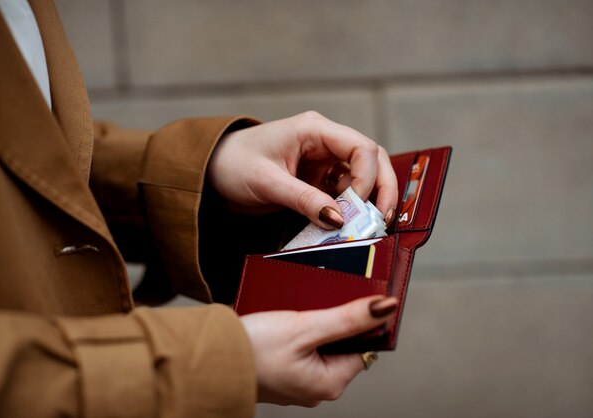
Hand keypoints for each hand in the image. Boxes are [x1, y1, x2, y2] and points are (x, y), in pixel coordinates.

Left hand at [208, 112, 398, 227]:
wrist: (212, 171)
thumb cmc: (233, 164)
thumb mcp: (267, 183)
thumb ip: (304, 200)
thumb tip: (339, 221)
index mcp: (314, 129)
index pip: (361, 148)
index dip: (368, 179)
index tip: (357, 208)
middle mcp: (324, 141)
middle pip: (371, 159)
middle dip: (381, 189)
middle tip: (382, 220)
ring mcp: (323, 160)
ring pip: (361, 177)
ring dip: (367, 201)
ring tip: (365, 227)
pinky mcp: (317, 178)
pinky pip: (343, 192)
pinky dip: (349, 209)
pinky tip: (345, 225)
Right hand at [240, 296, 397, 406]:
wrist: (209, 358)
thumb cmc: (255, 349)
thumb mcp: (306, 327)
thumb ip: (347, 318)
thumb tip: (385, 307)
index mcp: (330, 383)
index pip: (363, 347)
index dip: (357, 322)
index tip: (346, 301)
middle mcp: (316, 388)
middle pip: (340, 345)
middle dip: (330, 321)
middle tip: (312, 307)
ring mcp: (297, 382)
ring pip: (318, 345)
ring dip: (311, 325)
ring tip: (295, 313)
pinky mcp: (282, 372)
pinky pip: (299, 349)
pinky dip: (295, 333)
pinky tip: (281, 323)